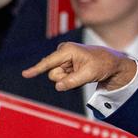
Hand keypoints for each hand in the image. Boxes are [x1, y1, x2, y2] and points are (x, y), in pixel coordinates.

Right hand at [22, 42, 136, 91]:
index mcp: (67, 50)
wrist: (113, 63)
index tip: (25, 74)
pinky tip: (82, 76)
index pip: (49, 62)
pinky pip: (63, 79)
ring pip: (58, 78)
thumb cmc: (103, 64)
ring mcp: (65, 59)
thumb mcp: (89, 74)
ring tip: (83, 75)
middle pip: (53, 74)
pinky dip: (72, 81)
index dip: (36, 69)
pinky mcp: (67, 65)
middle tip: (81, 75)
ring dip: (69, 81)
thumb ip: (72, 81)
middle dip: (64, 79)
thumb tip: (58, 86)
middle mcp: (63, 53)